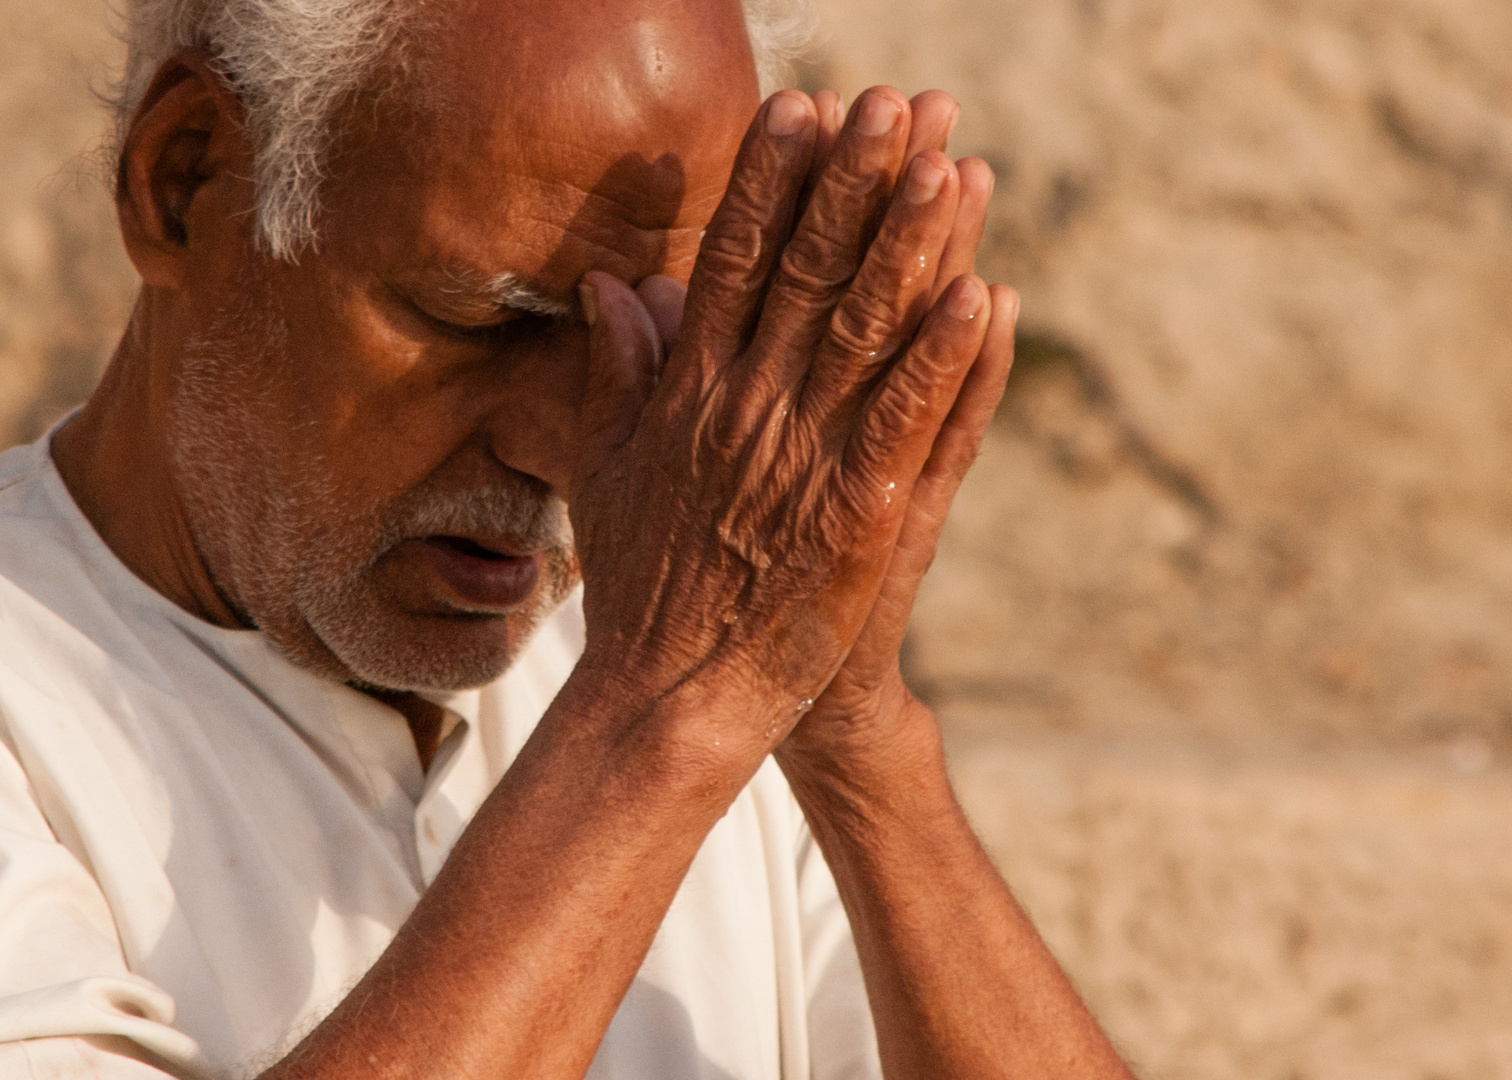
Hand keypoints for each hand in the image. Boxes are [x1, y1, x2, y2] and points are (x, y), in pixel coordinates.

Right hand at [567, 87, 994, 766]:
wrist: (671, 696)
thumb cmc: (640, 587)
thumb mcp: (603, 470)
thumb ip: (614, 373)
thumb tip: (611, 287)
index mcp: (687, 393)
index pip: (728, 261)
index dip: (768, 180)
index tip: (801, 106)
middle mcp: (744, 409)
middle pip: (806, 273)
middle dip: (853, 180)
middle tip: (895, 101)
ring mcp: (802, 459)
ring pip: (866, 331)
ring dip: (914, 245)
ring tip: (954, 164)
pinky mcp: (857, 515)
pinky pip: (909, 422)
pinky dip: (947, 360)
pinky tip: (985, 295)